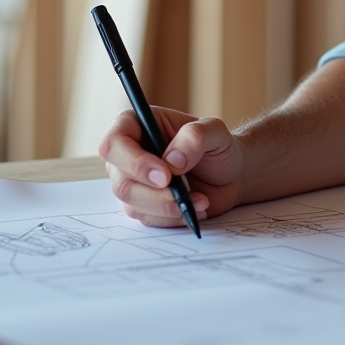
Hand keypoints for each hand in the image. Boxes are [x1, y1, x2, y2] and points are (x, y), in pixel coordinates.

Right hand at [99, 107, 243, 227]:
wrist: (230, 175)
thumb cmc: (217, 147)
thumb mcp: (215, 131)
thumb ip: (195, 137)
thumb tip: (172, 160)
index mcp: (136, 125)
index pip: (113, 144)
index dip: (134, 162)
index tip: (165, 175)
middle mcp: (128, 154)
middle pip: (121, 181)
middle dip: (153, 193)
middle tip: (183, 193)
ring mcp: (132, 181)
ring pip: (132, 204)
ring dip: (167, 206)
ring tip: (199, 199)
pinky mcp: (143, 205)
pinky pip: (147, 218)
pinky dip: (173, 216)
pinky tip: (195, 206)